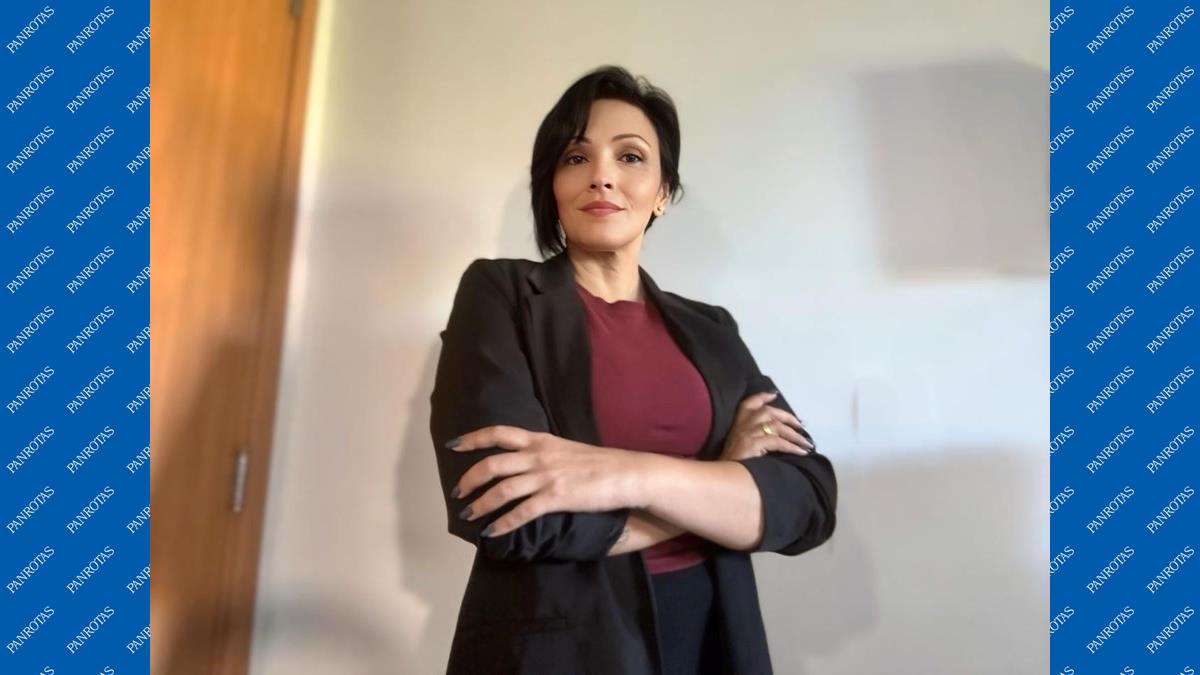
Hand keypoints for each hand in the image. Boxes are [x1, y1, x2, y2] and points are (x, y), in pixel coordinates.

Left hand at [447, 425, 637, 537]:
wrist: (627, 474)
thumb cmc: (600, 463)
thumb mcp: (566, 449)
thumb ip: (544, 453)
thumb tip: (526, 462)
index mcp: (540, 440)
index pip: (499, 433)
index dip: (473, 438)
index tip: (453, 446)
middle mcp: (538, 455)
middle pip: (492, 464)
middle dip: (469, 479)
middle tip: (457, 492)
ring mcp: (546, 476)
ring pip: (502, 489)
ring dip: (481, 504)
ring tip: (469, 515)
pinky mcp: (556, 498)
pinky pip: (522, 512)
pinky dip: (503, 524)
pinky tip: (493, 533)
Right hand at [718, 391, 812, 461]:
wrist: (721, 479)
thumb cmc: (731, 465)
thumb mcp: (739, 447)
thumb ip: (752, 437)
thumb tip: (777, 437)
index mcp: (736, 423)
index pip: (749, 404)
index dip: (762, 397)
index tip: (774, 395)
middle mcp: (741, 425)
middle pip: (768, 412)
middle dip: (787, 417)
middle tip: (801, 426)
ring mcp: (746, 433)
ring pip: (776, 426)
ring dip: (794, 435)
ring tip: (806, 443)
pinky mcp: (752, 443)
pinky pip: (778, 441)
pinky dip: (792, 446)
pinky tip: (800, 452)